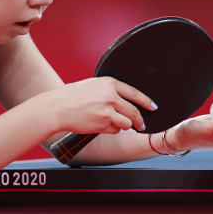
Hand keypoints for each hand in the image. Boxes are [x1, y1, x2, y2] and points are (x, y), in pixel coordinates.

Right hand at [38, 76, 156, 134]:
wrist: (58, 107)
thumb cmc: (72, 96)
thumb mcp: (93, 86)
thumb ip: (108, 90)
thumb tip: (124, 100)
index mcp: (109, 83)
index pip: (135, 93)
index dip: (146, 101)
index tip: (153, 107)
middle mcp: (111, 96)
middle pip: (134, 111)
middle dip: (140, 120)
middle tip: (141, 125)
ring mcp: (108, 110)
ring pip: (127, 123)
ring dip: (124, 126)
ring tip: (113, 124)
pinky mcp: (103, 123)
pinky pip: (116, 130)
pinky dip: (111, 130)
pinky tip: (100, 125)